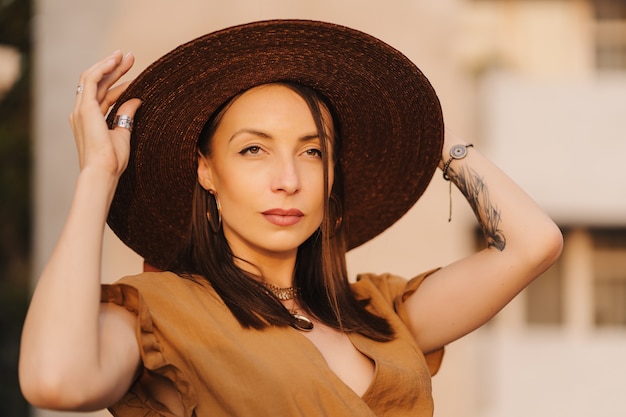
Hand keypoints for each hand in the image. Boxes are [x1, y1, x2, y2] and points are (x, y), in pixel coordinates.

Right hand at [70, 51, 141, 177]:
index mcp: (90, 120)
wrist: (102, 171)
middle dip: (114, 69)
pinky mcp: (85, 108)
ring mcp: (81, 110)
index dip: (118, 84)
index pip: (104, 96)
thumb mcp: (123, 133)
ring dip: (109, 65)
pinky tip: (114, 61)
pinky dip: (102, 69)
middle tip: (130, 57)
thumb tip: (137, 100)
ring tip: (125, 55)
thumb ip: (126, 115)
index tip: (134, 77)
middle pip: (98, 84)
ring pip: (93, 78)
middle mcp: (82, 113)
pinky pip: (90, 80)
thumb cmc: (112, 160)